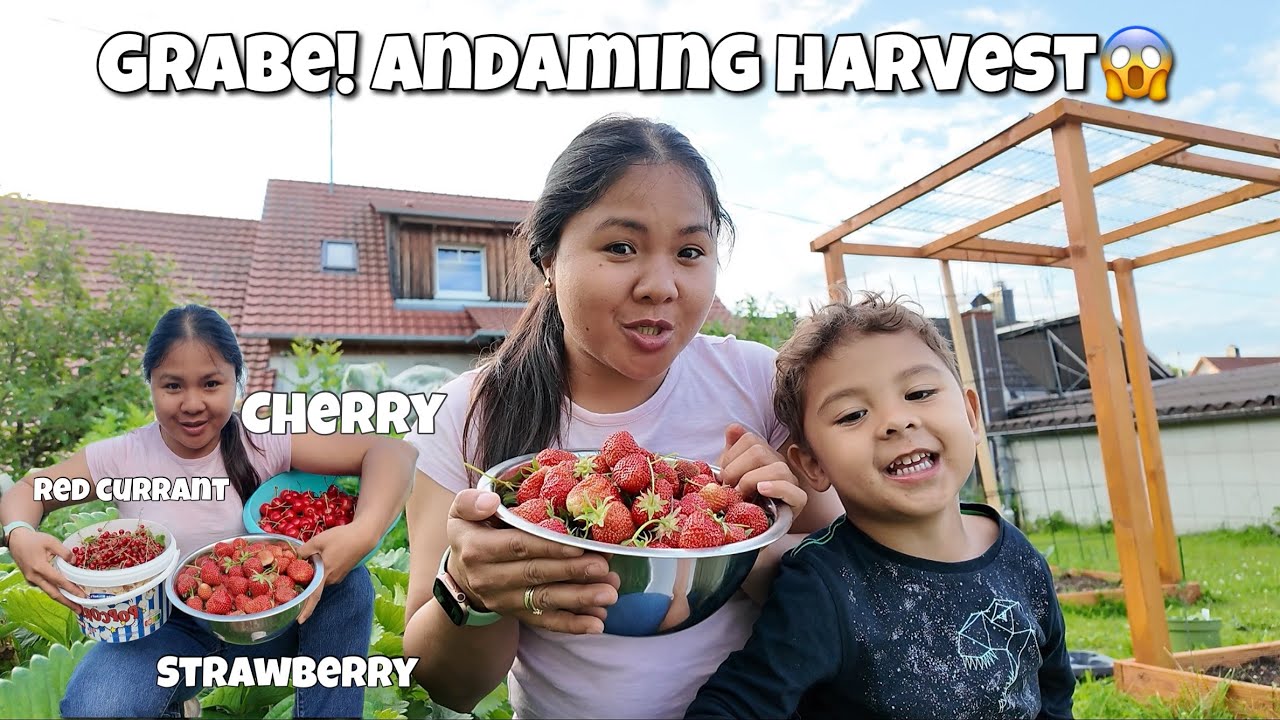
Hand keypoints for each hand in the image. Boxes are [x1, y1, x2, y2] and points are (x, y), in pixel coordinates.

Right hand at [8, 528, 84, 613]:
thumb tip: (75, 561)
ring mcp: (31, 580)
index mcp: (40, 568)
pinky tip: (64, 594)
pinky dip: (55, 592)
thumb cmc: (34, 540)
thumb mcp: (51, 541)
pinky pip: (45, 588)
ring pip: (49, 592)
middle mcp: (35, 577)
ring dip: (62, 599)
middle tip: (80, 610)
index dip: (71, 589)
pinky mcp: (31, 580)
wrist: (16, 541)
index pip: (59, 581)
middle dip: (67, 603)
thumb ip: (64, 552)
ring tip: (74, 605)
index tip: (82, 596)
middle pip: (53, 593)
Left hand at [295, 522, 372, 623]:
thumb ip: (304, 550)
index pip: (314, 596)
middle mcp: (332, 579)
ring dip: (313, 577)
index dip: (306, 610)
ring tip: (305, 565)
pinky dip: (320, 572)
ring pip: (321, 580)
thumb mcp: (319, 541)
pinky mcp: (342, 572)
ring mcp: (338, 576)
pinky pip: (327, 576)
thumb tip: (294, 557)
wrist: (364, 536)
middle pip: (314, 587)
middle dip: (304, 586)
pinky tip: (319, 560)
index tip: (299, 621)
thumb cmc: (342, 538)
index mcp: (325, 573)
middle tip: (290, 582)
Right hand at [446, 488, 619, 633]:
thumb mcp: (461, 512)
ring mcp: (504, 600)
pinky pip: (546, 621)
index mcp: (478, 549)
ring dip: (580, 599)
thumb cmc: (472, 533)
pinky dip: (573, 624)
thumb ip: (470, 502)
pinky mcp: (517, 615)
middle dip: (573, 572)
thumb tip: (491, 501)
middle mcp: (490, 578)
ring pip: (545, 600)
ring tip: (610, 593)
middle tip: (604, 567)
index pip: (518, 546)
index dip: (549, 547)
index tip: (578, 546)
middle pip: (536, 575)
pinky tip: (597, 622)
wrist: (462, 573)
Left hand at [717, 423, 807, 515]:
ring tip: (741, 493)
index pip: (750, 440)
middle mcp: (778, 463)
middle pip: (760, 452)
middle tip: (728, 488)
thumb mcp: (729, 473)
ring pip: (778, 469)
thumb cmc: (737, 498)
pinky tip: (761, 490)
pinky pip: (794, 491)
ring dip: (752, 481)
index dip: (731, 456)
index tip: (723, 476)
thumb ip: (731, 450)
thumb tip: (733, 428)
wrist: (745, 527)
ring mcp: (790, 481)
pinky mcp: (797, 501)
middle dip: (737, 470)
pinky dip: (776, 489)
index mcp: (763, 454)